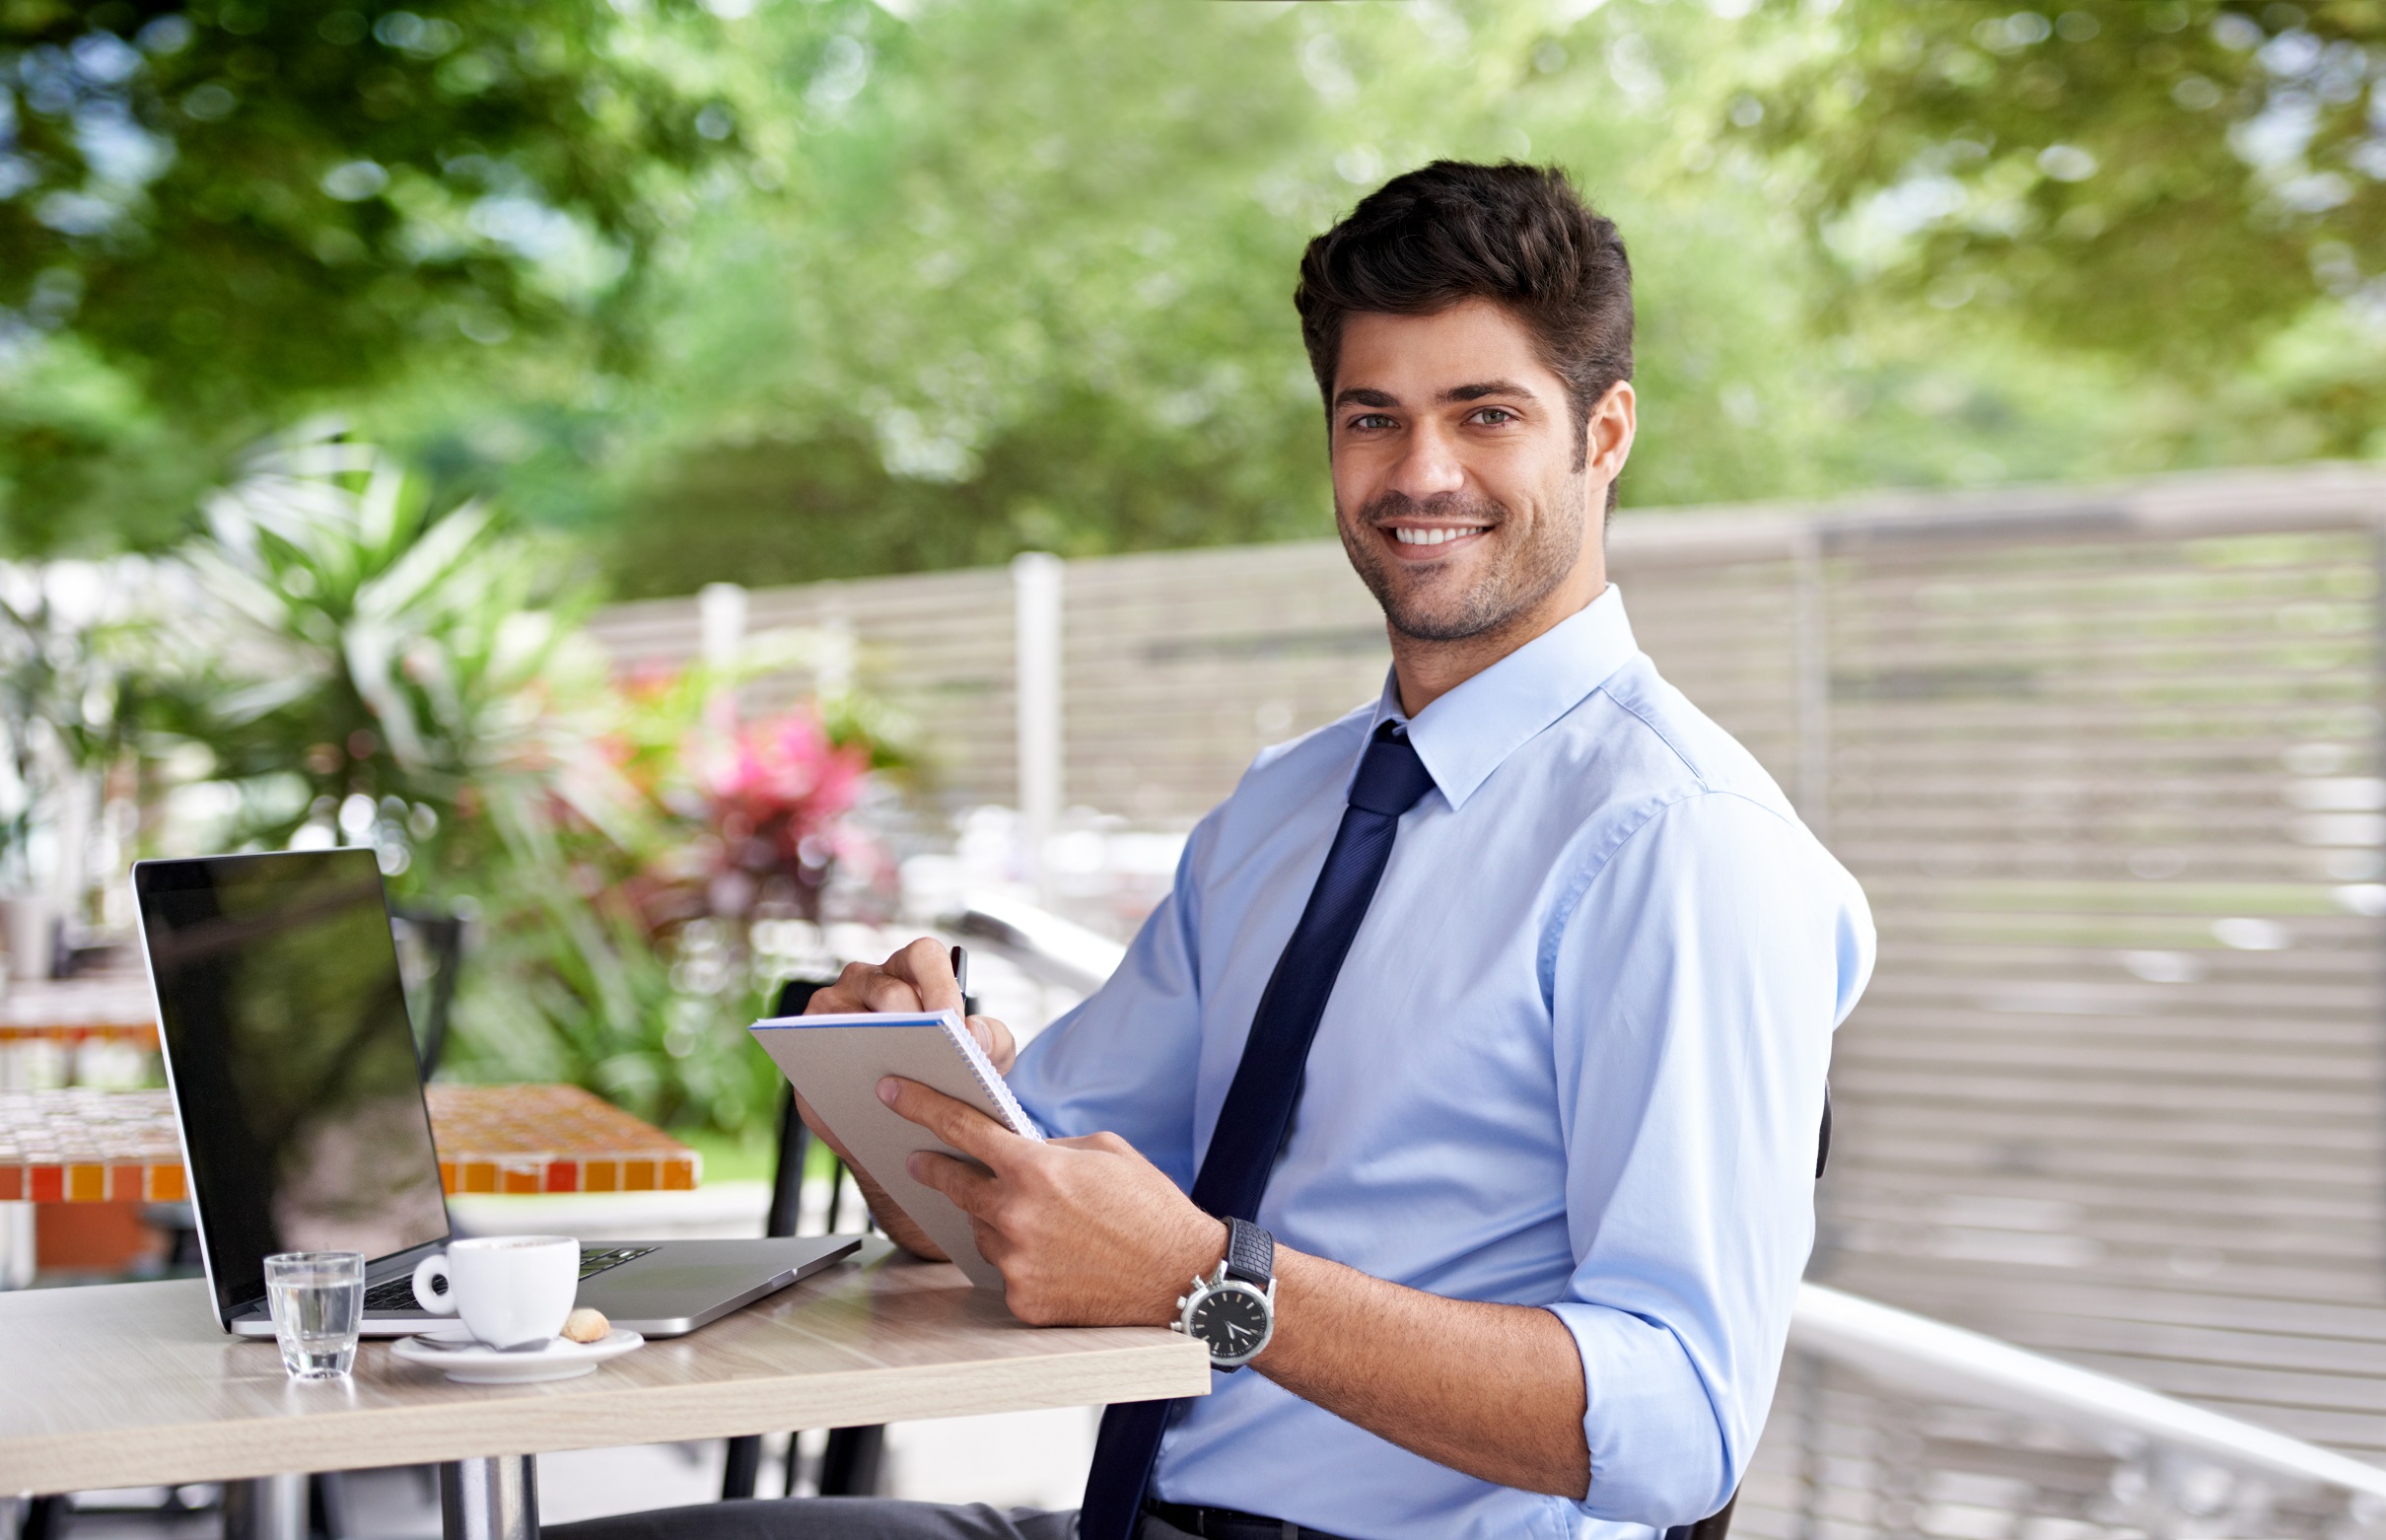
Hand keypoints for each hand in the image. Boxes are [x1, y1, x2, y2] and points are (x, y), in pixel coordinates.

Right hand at [790, 936, 1015, 1262]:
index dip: (941, 987)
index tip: (955, 1026)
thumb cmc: (943, 1075)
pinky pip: (820, 1049)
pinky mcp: (807, 1040)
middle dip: (915, 1028)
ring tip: (902, 1083)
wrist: (899, 1123)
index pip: (925, 955)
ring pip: (851, 1018)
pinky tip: (866, 1100)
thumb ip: (994, 1043)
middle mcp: (869, 980)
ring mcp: (832, 1006)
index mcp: (912, 973)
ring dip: (878, 1051)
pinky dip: (844, 1073)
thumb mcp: (983, 1060)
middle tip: (933, 1062)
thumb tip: (974, 1035)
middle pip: (890, 991)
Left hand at [881, 1076, 1226, 1326]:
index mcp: (1036, 1169)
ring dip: (993, 1219)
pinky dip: (1019, 1258)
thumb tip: (1014, 1150)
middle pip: (954, 1185)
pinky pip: (1003, 1269)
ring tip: (1037, 1219)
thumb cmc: (1149, 1207)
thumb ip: (1049, 1147)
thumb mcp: (1103, 1151)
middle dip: (934, 1168)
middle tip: (918, 1160)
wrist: (1181, 1276)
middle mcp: (1017, 1216)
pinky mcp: (1023, 1300)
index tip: (891, 1092)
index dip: (921, 1106)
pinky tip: (1054, 1255)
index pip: (963, 1128)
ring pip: (980, 1231)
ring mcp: (1017, 1262)